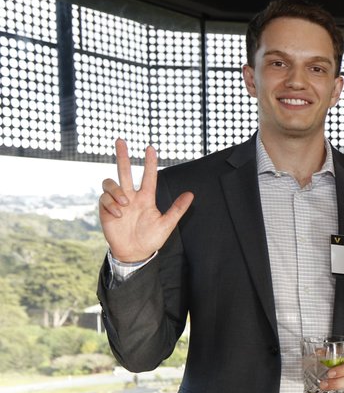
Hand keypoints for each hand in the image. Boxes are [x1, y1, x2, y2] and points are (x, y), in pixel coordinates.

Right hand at [98, 139, 193, 262]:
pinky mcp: (105, 209)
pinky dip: (111, 204)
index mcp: (146, 198)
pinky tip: (118, 215)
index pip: (148, 176)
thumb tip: (191, 194)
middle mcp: (131, 196)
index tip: (150, 148)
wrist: (134, 252)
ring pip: (110, 183)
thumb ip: (177, 209)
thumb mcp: (167, 224)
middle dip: (122, 155)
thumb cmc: (151, 238)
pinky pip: (104, 198)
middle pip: (124, 171)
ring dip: (117, 191)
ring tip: (125, 204)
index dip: (150, 162)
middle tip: (121, 140)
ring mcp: (117, 202)